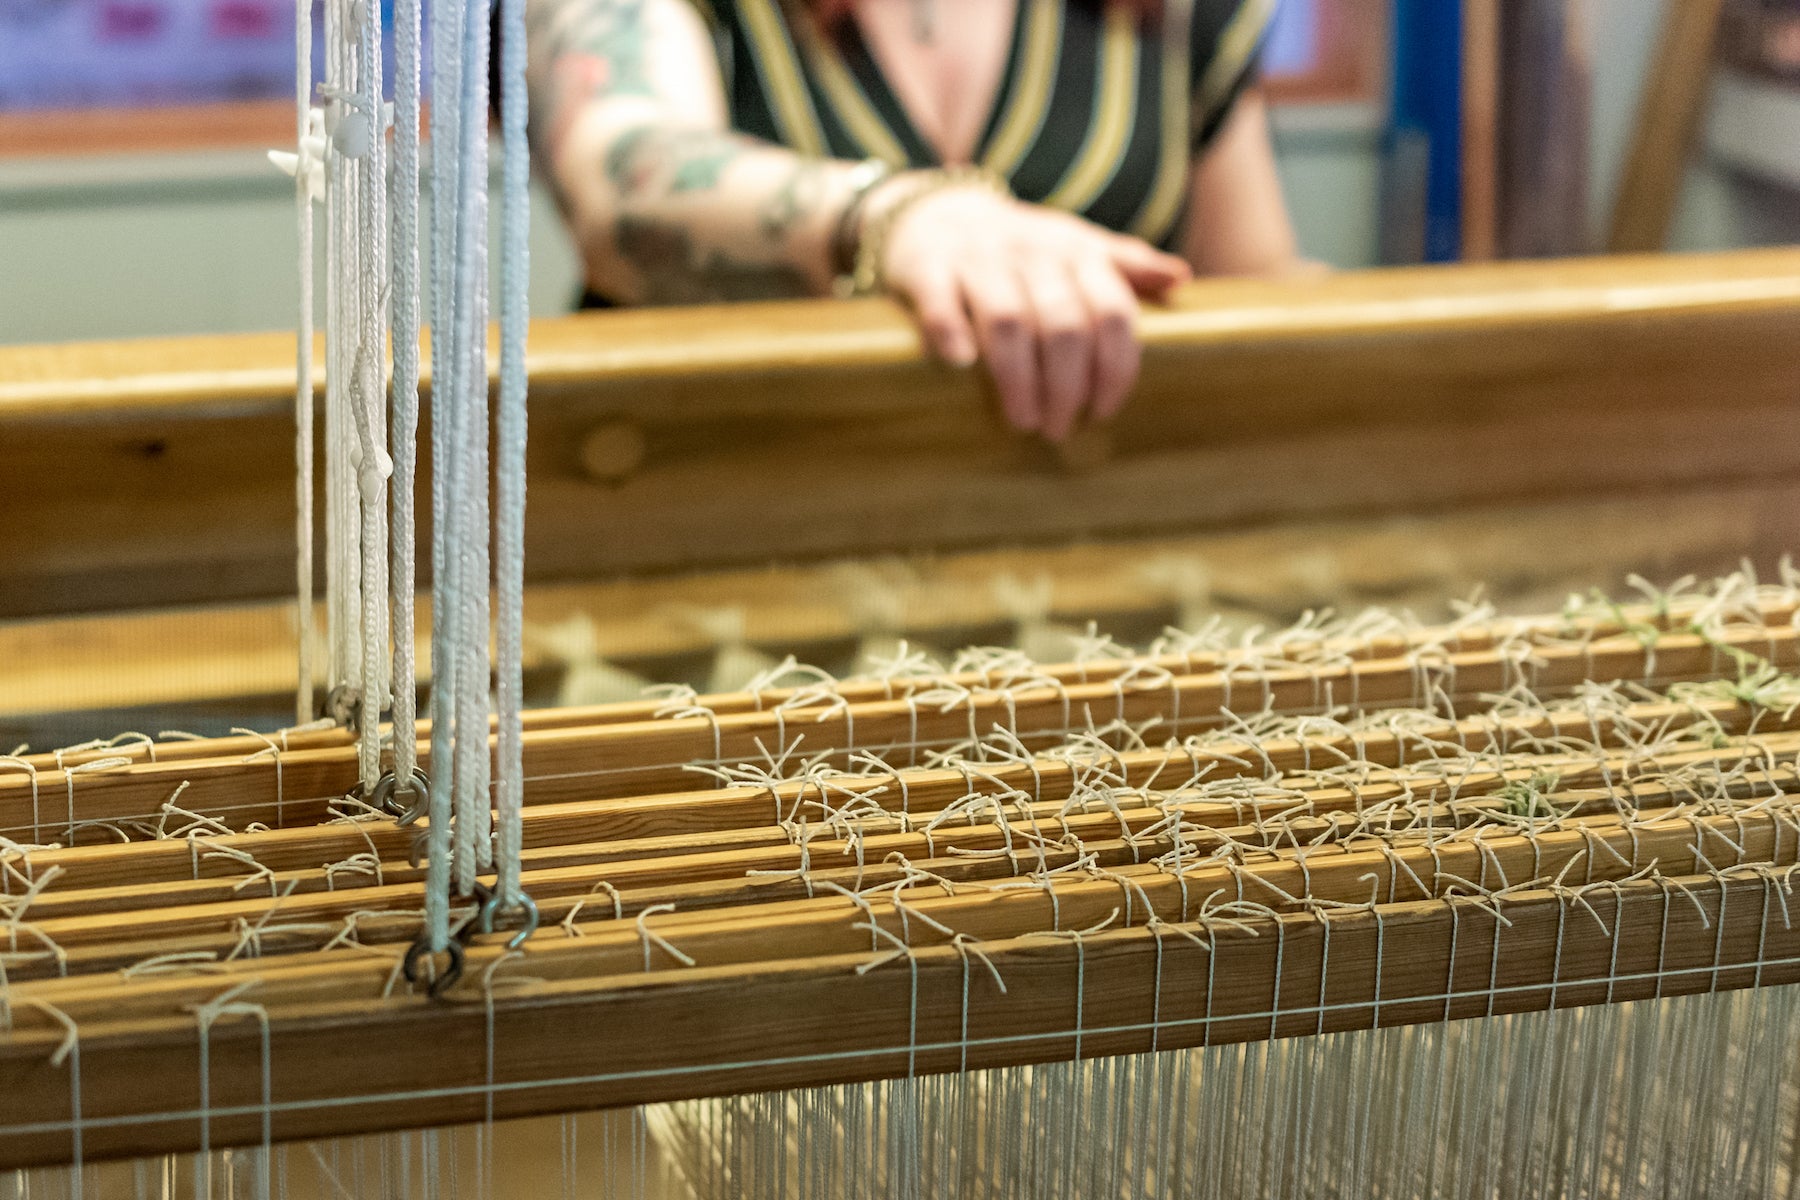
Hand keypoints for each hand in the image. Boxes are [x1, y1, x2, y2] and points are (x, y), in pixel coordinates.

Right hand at [875, 182, 1190, 441]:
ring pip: (1007, 320)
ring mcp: (978, 259)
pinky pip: (940, 299)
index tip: (1105, 410)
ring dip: (1019, 378)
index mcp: (1075, 252)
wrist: (937, 211)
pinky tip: (961, 365)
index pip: (1112, 311)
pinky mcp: (927, 267)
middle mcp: (1032, 253)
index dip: (1115, 368)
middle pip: (1064, 325)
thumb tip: (1180, 278)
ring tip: (1023, 421)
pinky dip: (950, 331)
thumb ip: (1125, 265)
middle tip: (1060, 428)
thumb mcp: (1076, 247)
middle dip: (1067, 386)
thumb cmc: (1020, 248)